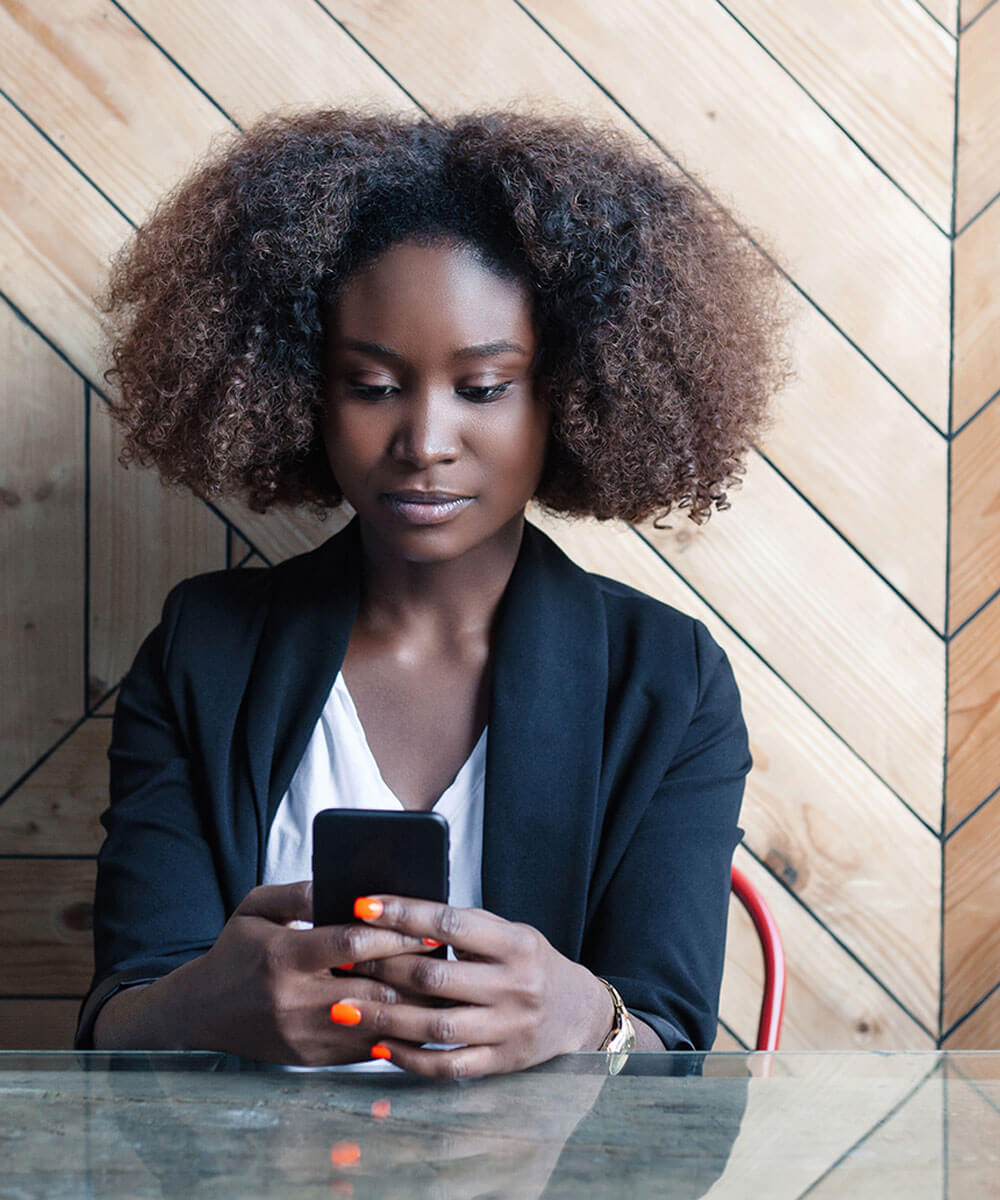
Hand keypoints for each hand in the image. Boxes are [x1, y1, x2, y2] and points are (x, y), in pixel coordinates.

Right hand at [170, 881, 438, 1064]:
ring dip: (411, 1008)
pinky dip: (393, 1031)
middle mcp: (294, 1000)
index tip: (427, 928)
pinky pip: (363, 1049)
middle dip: (413, 975)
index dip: (395, 936)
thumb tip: (343, 882)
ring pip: (374, 1025)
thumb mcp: (255, 907)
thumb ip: (299, 892)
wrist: (202, 1012)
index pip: (352, 945)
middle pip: (372, 990)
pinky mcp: (311, 1058)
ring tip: (441, 988)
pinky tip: (415, 1014)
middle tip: (447, 960)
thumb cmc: (236, 951)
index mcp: (283, 957)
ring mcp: (303, 1035)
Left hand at [334, 896, 614, 1077]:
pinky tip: (377, 1046)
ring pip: (437, 1026)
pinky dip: (409, 1059)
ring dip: (385, 1016)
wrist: (576, 1010)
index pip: (451, 923)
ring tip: (344, 1006)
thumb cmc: (527, 962)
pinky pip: (449, 1066)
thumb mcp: (507, 933)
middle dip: (383, 967)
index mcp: (514, 944)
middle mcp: (514, 985)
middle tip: (344, 959)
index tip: (363, 906)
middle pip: (436, 977)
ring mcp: (508, 1027)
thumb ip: (462, 928)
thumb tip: (396, 916)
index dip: (404, 913)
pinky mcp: (501, 1062)